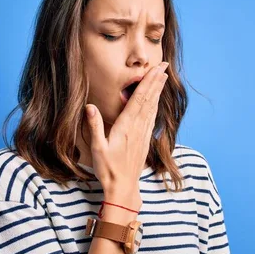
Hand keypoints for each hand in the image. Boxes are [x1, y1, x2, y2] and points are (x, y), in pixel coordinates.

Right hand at [84, 61, 169, 208]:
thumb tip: (89, 106)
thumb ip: (94, 126)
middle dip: (156, 81)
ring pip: (152, 107)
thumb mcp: (97, 148)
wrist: (123, 188)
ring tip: (163, 77)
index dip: (148, 83)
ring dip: (157, 91)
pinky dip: (155, 105)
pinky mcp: (144, 141)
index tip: (156, 69)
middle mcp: (137, 128)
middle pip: (149, 100)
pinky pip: (151, 118)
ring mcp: (142, 134)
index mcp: (126, 127)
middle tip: (165, 65)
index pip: (139, 100)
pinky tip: (156, 101)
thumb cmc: (108, 169)